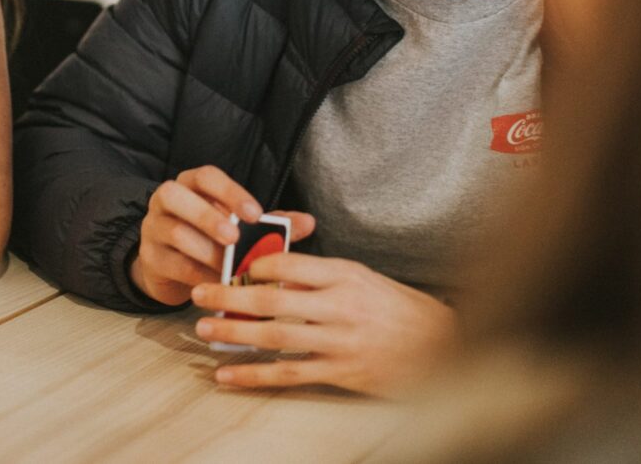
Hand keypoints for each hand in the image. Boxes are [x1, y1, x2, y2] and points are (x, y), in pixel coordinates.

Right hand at [128, 165, 314, 306]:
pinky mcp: (150, 258)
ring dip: (207, 252)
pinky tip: (218, 284)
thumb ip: (271, 223)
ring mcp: (153, 228)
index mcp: (191, 184)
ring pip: (175, 232)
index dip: (230, 192)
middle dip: (207, 216)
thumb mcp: (241, 228)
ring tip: (230, 268)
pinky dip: (199, 276)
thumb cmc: (212, 240)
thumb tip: (308, 222)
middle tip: (235, 238)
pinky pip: (173, 264)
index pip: (206, 176)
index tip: (256, 214)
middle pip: (176, 195)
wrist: (173, 269)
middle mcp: (167, 200)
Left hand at [191, 253, 455, 394]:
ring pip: (275, 336)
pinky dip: (254, 375)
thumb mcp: (363, 277)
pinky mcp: (339, 372)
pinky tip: (228, 375)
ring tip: (204, 329)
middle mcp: (339, 306)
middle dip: (229, 296)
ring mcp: (339, 342)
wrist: (441, 346)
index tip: (231, 267)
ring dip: (234, 333)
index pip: (289, 265)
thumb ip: (321, 274)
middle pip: (272, 300)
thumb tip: (273, 273)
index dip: (254, 266)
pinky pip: (288, 373)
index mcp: (344, 275)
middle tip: (200, 293)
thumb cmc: (398, 308)